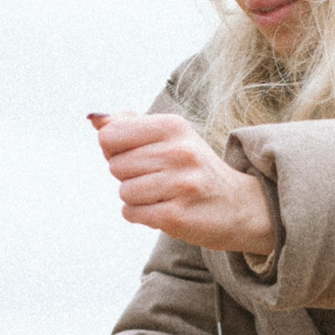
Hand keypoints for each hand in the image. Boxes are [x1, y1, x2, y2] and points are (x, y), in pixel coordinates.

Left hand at [91, 111, 276, 255]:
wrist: (239, 205)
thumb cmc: (194, 169)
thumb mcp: (170, 138)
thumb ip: (130, 126)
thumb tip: (95, 119)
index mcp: (173, 127)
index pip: (110, 136)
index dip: (116, 150)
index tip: (139, 156)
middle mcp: (178, 152)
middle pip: (115, 166)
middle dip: (129, 176)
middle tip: (158, 178)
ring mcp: (180, 184)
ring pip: (124, 191)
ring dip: (137, 198)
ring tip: (163, 195)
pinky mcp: (177, 215)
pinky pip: (131, 213)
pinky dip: (140, 215)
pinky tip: (163, 210)